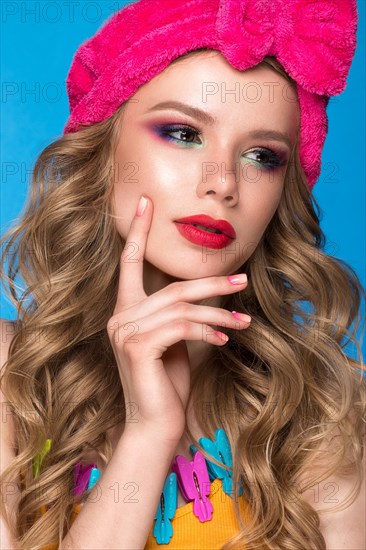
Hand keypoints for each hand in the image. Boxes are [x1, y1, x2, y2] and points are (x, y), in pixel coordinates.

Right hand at [107, 195, 250, 444]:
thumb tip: (209, 292)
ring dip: (219, 315)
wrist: (154, 425)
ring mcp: (125, 332)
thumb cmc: (166, 383)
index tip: (146, 202)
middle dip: (212, 284)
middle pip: (173, 288)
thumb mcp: (175, 341)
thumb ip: (181, 314)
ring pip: (182, 307)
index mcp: (126, 311)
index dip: (137, 231)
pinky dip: (208, 332)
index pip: (128, 263)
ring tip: (244, 324)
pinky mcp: (137, 347)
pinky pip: (182, 327)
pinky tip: (224, 342)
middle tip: (243, 280)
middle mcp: (119, 317)